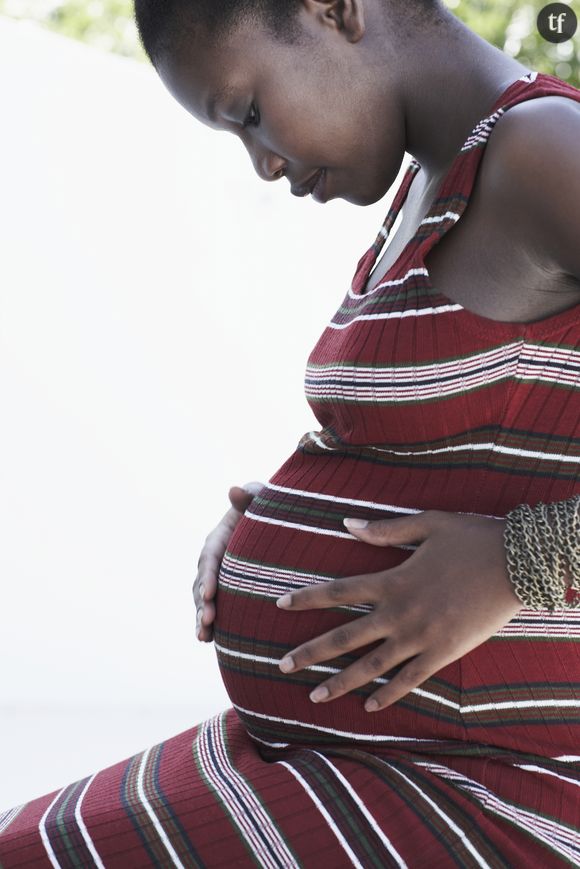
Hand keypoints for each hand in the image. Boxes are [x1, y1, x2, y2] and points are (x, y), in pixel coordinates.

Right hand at [193, 481, 263, 641]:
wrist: (277, 525)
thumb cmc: (268, 508)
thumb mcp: (261, 498)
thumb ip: (250, 496)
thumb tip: (233, 489)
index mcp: (219, 539)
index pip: (210, 558)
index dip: (208, 576)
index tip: (210, 593)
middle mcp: (214, 560)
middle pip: (202, 583)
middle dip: (202, 603)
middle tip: (208, 621)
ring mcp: (219, 577)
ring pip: (204, 600)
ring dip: (202, 618)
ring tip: (203, 636)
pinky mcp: (227, 592)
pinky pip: (215, 608)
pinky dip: (209, 623)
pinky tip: (208, 640)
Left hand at [276, 510, 521, 710]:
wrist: (516, 562)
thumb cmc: (472, 538)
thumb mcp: (427, 525)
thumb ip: (385, 530)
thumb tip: (346, 524)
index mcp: (392, 579)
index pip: (338, 591)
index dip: (306, 598)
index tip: (279, 605)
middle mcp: (399, 612)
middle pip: (345, 636)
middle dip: (310, 652)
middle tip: (281, 665)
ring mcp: (421, 636)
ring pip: (371, 666)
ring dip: (340, 683)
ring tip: (313, 697)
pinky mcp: (443, 652)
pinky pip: (410, 680)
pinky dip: (388, 695)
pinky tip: (369, 708)